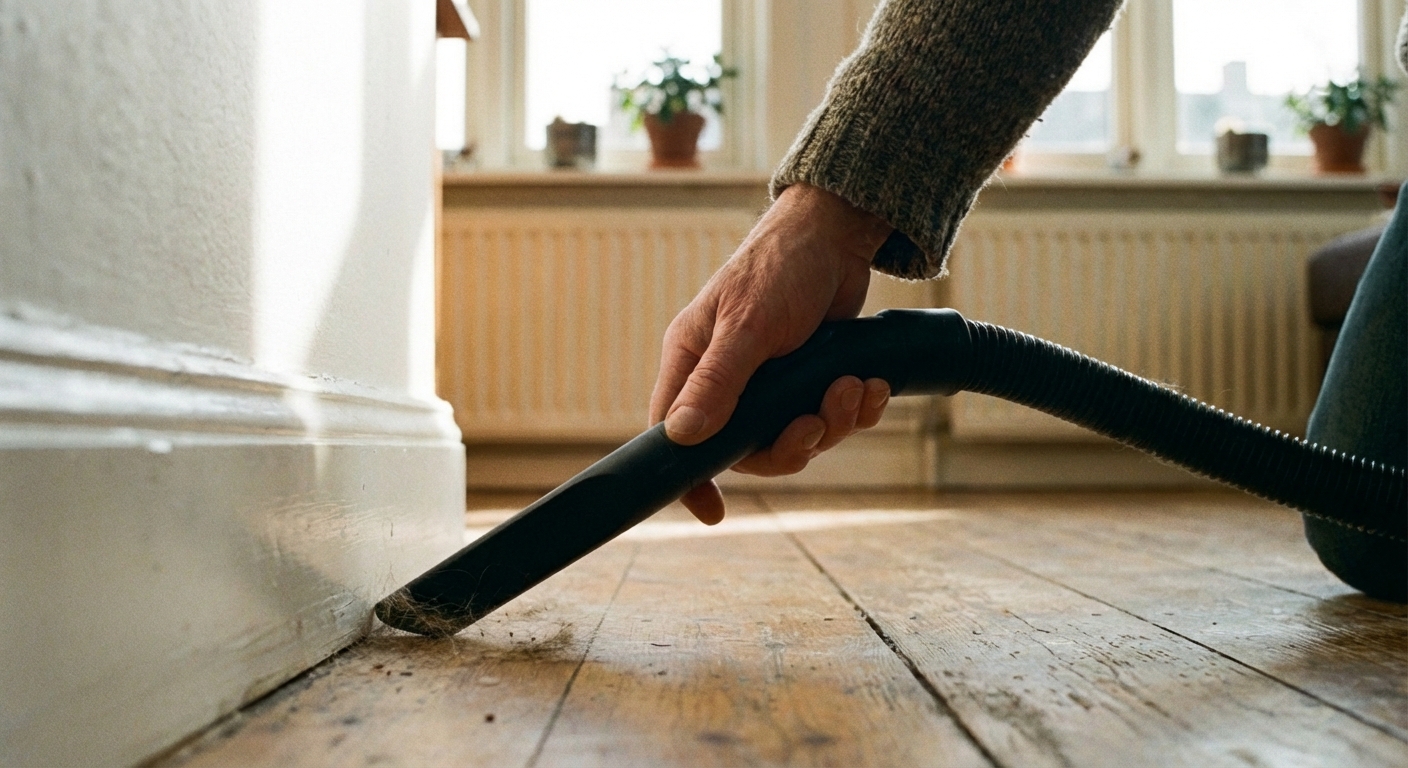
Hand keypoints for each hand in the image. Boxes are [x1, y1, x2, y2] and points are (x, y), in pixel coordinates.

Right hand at [649, 183, 894, 524]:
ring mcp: (770, 381)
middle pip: (747, 448)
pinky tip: (871, 387)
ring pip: (795, 437)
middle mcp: (727, 377)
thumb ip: (717, 383)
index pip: (673, 433)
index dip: (688, 476)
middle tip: (816, 424)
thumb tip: (681, 437)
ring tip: (853, 389)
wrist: (839, 234)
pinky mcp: (809, 378)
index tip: (711, 511)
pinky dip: (854, 409)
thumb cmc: (780, 267)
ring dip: (832, 423)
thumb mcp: (747, 326)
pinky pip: (829, 417)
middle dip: (791, 445)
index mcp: (693, 362)